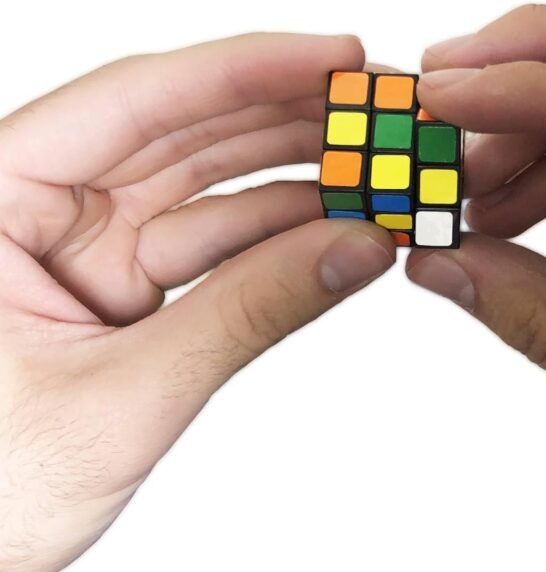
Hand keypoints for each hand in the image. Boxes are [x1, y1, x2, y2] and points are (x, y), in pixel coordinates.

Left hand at [0, 34, 393, 571]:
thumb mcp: (122, 397)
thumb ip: (246, 316)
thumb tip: (352, 252)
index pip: (134, 102)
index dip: (245, 71)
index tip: (333, 60)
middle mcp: (33, 205)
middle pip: (180, 132)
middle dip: (284, 119)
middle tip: (372, 111)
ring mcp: (81, 247)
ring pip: (205, 188)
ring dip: (293, 181)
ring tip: (371, 170)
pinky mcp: (118, 287)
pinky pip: (209, 245)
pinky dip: (275, 241)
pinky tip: (334, 227)